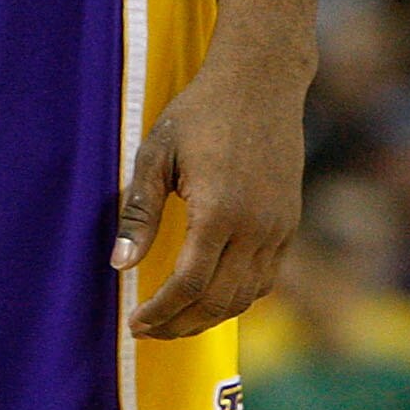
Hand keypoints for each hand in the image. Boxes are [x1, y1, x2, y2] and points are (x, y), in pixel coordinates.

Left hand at [113, 54, 306, 338]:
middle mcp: (255, 226)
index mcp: (218, 210)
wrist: (261, 79)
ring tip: (176, 320)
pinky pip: (266, 278)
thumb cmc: (202, 110)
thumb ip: (139, 213)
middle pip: (218, 302)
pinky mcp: (290, 221)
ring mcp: (278, 226)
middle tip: (149, 331)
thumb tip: (119, 265)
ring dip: (209, 318)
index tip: (134, 323)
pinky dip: (239, 297)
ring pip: (245, 296)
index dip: (160, 313)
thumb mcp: (157, 154)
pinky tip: (213, 295)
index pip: (188, 286)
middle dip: (180, 325)